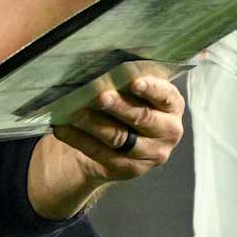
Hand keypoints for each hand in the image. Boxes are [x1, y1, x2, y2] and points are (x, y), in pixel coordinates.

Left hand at [51, 75, 184, 183]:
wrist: (123, 138)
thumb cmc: (130, 102)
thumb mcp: (137, 90)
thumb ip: (129, 79)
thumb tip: (103, 68)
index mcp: (173, 106)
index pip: (165, 96)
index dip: (151, 89)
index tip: (134, 82)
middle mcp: (168, 131)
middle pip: (141, 118)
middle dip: (119, 107)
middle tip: (100, 97)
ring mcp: (151, 153)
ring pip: (120, 138)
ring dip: (94, 124)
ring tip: (75, 113)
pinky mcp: (130, 168)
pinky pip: (102, 154)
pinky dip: (80, 140)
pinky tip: (63, 128)